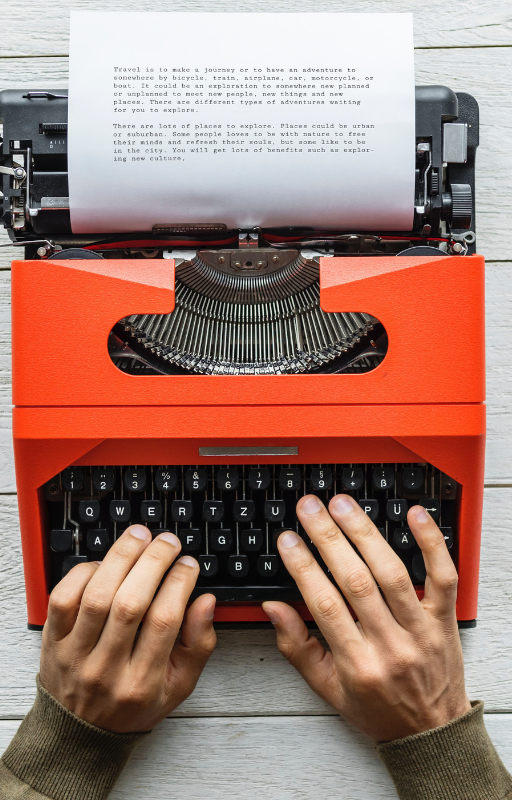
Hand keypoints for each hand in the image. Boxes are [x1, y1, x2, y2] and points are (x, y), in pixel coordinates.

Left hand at [40, 525, 216, 732]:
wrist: (81, 733)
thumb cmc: (134, 704)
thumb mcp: (179, 685)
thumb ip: (199, 643)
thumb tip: (206, 601)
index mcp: (142, 682)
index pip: (164, 621)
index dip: (179, 583)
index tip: (189, 564)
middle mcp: (106, 669)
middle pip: (130, 604)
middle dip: (153, 562)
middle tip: (168, 542)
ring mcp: (75, 655)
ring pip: (96, 596)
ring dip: (121, 558)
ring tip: (139, 537)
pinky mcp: (52, 642)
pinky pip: (63, 598)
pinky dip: (83, 572)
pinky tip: (105, 563)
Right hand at [263, 496, 470, 741]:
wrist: (431, 733)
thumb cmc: (377, 708)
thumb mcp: (327, 688)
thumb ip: (297, 646)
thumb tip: (273, 606)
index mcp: (358, 664)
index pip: (325, 605)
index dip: (303, 567)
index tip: (287, 540)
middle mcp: (391, 644)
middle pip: (357, 581)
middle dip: (328, 538)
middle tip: (310, 508)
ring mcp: (421, 629)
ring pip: (393, 572)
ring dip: (365, 533)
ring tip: (342, 505)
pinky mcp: (444, 618)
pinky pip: (443, 576)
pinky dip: (431, 543)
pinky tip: (415, 515)